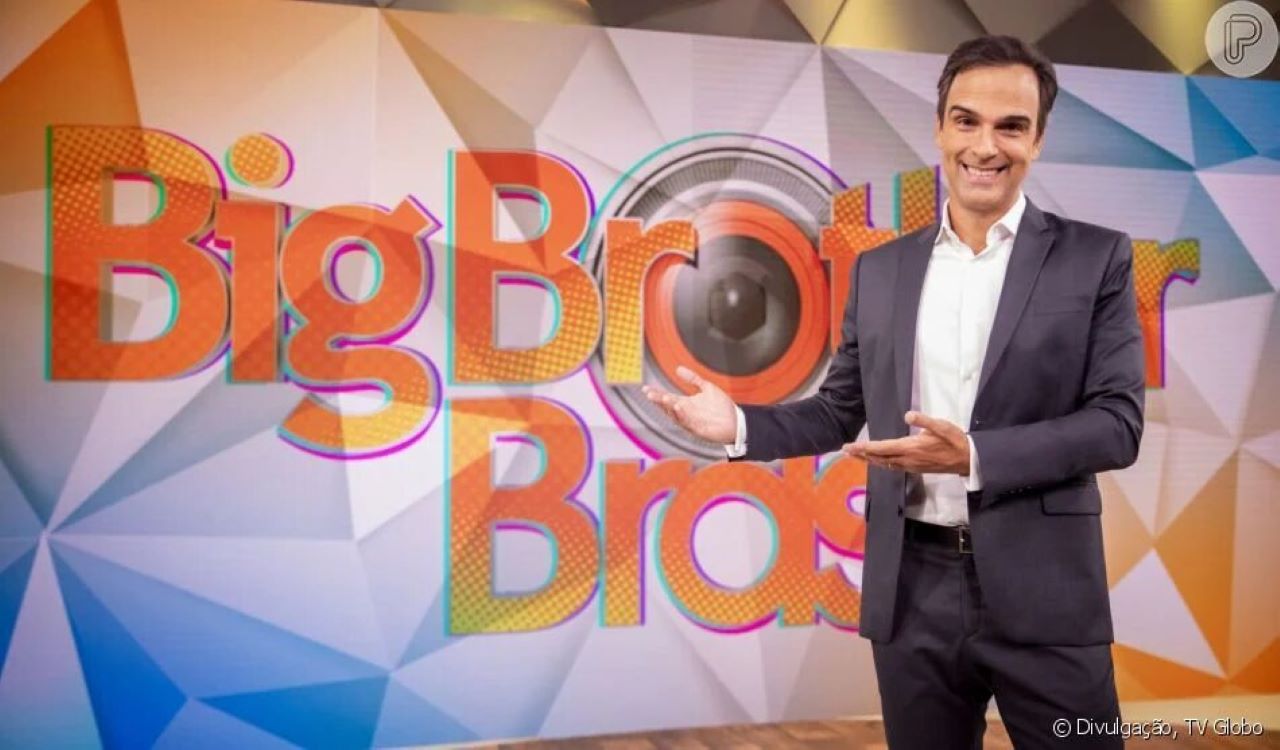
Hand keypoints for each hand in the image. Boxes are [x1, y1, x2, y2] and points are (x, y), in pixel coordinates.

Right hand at [641, 365, 737, 443]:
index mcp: (685, 403)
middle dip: (658, 400)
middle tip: (650, 393)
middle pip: (667, 406)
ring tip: (663, 397)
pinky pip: (686, 422)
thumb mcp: (707, 388)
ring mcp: (690, 421)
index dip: (656, 393)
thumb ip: (693, 379)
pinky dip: (681, 414)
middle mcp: (685, 413)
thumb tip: (677, 369)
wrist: (735, 421)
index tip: (645, 388)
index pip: (667, 397)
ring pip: (675, 415)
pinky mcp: (697, 429)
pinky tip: (678, 406)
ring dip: (668, 407)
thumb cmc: (722, 406)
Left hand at [843, 411, 969, 474]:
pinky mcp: (915, 468)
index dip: (865, 448)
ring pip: (884, 464)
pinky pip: (892, 467)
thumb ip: (924, 421)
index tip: (851, 446)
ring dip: (869, 459)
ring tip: (856, 455)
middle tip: (845, 450)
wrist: (967, 460)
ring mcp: (910, 466)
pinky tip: (876, 460)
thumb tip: (908, 415)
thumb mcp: (942, 426)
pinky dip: (880, 463)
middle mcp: (907, 459)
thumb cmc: (954, 440)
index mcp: (911, 448)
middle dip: (861, 454)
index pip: (882, 448)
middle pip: (879, 458)